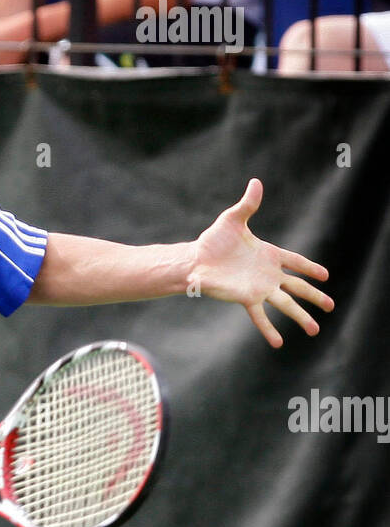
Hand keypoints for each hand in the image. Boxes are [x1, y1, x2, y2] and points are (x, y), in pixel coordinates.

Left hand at [190, 179, 333, 347]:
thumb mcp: (233, 219)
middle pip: (298, 287)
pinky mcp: (247, 298)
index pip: (296, 262)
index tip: (325, 275)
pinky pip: (261, 317)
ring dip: (301, 316)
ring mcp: (259, 288)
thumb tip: (256, 182)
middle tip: (331, 306)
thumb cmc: (213, 240)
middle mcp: (268, 274)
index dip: (310, 268)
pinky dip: (269, 330)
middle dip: (315, 296)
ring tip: (316, 330)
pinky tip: (279, 343)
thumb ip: (248, 204)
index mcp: (269, 254)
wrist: (196, 260)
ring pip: (286, 304)